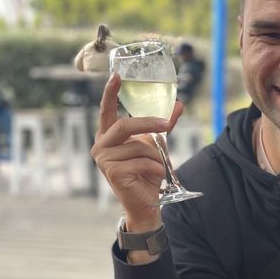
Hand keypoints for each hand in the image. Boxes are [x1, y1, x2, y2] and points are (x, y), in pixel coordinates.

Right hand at [91, 73, 184, 231]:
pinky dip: (155, 169)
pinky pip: (141, 162)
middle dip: (148, 123)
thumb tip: (178, 104)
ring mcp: (104, 160)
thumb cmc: (147, 173)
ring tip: (160, 168)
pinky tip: (156, 177)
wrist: (147, 203)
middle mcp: (101, 145)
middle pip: (124, 125)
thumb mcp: (156, 146)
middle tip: (167, 124)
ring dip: (156, 156)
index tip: (117, 75)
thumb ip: (163, 126)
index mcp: (108, 136)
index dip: (110, 93)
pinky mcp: (113, 173)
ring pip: (138, 146)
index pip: (106, 110)